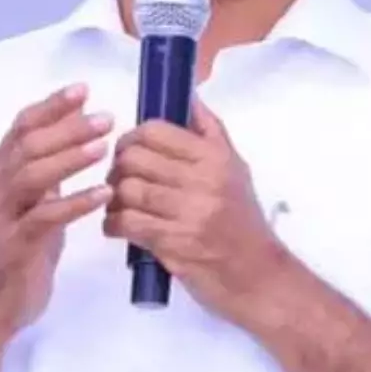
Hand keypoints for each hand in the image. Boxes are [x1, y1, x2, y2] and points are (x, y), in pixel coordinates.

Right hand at [0, 84, 112, 335]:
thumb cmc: (26, 245)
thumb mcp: (37, 197)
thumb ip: (49, 163)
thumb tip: (78, 122)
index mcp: (1, 170)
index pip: (22, 125)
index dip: (51, 105)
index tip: (84, 90)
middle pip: (29, 145)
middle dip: (68, 128)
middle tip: (106, 118)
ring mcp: (3, 216)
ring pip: (32, 176)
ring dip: (70, 159)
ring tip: (104, 148)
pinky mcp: (16, 245)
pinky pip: (44, 218)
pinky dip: (74, 203)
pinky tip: (102, 195)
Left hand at [103, 98, 292, 325]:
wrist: (257, 276)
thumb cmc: (243, 221)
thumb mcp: (235, 169)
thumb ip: (210, 133)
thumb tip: (188, 96)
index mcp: (214, 157)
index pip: (155, 131)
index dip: (132, 138)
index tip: (130, 151)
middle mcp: (202, 180)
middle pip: (135, 159)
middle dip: (117, 168)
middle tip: (120, 179)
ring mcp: (187, 212)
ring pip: (127, 190)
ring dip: (113, 198)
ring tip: (118, 204)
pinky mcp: (173, 243)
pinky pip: (127, 222)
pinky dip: (113, 224)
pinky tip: (118, 226)